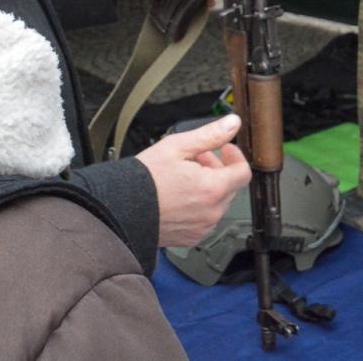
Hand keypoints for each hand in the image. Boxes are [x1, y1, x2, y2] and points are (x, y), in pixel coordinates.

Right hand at [135, 115, 251, 246]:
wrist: (119, 210)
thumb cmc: (144, 180)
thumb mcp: (177, 146)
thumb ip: (210, 135)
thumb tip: (233, 123)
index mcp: (213, 189)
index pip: (243, 172)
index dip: (236, 155)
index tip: (225, 147)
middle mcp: (211, 213)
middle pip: (230, 187)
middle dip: (219, 168)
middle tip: (198, 157)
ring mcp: (202, 228)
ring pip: (218, 203)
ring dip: (209, 187)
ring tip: (185, 175)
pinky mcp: (190, 238)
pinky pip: (205, 219)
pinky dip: (199, 205)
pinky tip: (180, 195)